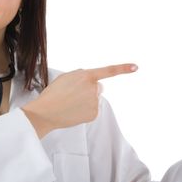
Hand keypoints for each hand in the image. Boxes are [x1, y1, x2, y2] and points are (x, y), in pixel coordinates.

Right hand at [22, 63, 137, 137]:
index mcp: (86, 76)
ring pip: (95, 99)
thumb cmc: (53, 94)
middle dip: (89, 89)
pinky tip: (74, 111)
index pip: (109, 71)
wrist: (46, 112)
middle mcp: (94, 89)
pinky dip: (86, 110)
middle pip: (98, 87)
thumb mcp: (65, 76)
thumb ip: (80, 74)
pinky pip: (93, 109)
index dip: (123, 68)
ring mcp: (95, 102)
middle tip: (73, 94)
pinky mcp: (94, 114)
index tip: (136, 67)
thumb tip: (89, 78)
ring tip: (70, 103)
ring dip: (86, 100)